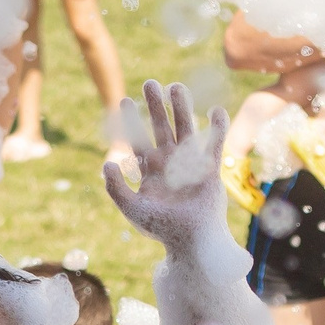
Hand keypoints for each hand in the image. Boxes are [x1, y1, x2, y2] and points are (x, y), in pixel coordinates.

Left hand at [104, 80, 228, 252]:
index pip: (138, 139)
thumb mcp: (133, 209)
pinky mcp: (211, 168)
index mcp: (150, 168)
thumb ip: (116, 188)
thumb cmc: (162, 228)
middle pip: (161, 126)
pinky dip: (216, 128)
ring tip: (176, 87)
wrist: (192, 241)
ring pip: (185, 128)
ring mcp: (190, 163)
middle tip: (150, 83)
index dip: (131, 121)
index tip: (124, 101)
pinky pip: (214, 144)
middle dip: (155, 106)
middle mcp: (170, 161)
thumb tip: (108, 163)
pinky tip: (215, 110)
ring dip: (181, 108)